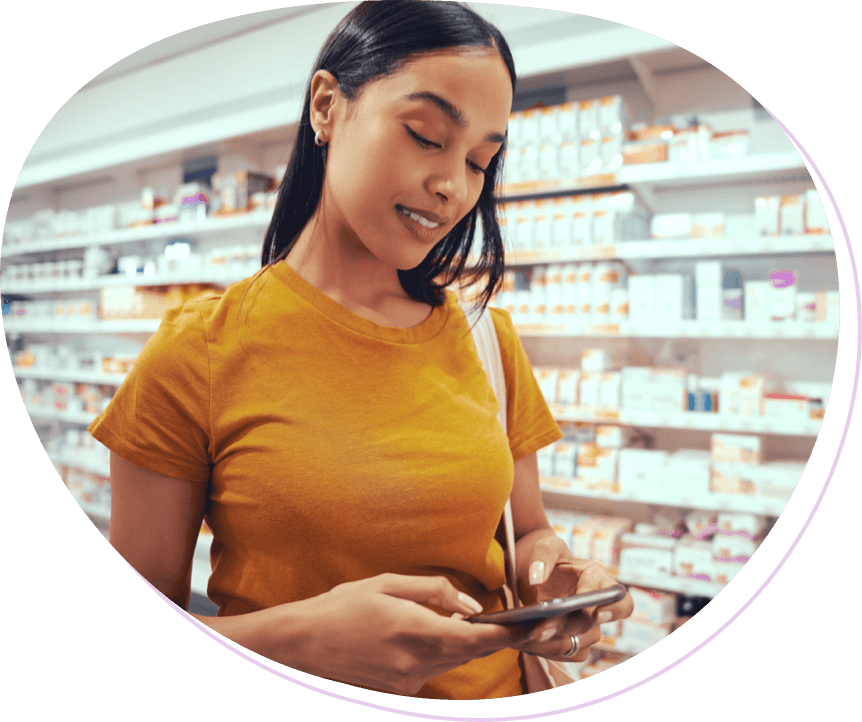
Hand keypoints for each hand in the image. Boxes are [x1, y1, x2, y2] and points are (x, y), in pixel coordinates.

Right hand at [252, 573, 517, 695]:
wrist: (303, 644)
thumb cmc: (342, 606)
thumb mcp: (387, 583)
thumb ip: (435, 591)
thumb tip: (471, 605)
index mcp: (415, 630)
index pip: (476, 639)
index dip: (505, 634)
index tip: (525, 625)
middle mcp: (416, 662)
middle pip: (469, 654)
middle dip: (490, 639)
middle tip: (508, 622)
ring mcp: (408, 682)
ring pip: (452, 663)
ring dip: (463, 645)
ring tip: (465, 623)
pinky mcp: (400, 691)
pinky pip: (432, 671)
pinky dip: (440, 654)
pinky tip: (427, 636)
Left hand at [511, 531, 633, 662]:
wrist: (534, 570)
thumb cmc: (547, 555)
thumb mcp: (545, 546)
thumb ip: (542, 557)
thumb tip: (536, 578)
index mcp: (598, 578)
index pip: (618, 599)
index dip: (612, 609)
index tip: (595, 613)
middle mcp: (596, 604)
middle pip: (595, 625)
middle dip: (570, 626)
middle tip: (543, 628)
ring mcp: (584, 623)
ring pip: (583, 642)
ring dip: (559, 641)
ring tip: (534, 635)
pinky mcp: (571, 636)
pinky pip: (570, 651)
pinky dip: (552, 649)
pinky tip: (532, 640)